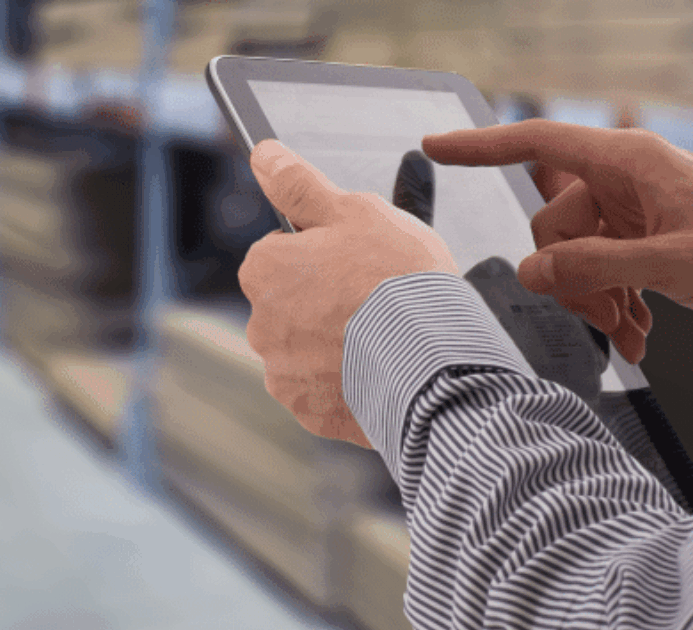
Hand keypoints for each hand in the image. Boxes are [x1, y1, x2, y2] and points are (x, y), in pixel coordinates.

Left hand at [240, 139, 460, 449]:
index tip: (356, 260)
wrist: (433, 362)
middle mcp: (260, 323)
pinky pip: (323, 389)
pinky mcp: (308, 411)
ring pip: (307, 347)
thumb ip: (300, 183)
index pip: (280, 251)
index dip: (323, 251)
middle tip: (375, 297)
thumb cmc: (397, 277)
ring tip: (384, 336)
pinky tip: (380, 369)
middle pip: (291, 302)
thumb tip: (262, 154)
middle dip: (325, 299)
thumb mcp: (353, 210)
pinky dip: (345, 381)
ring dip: (335, 342)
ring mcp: (282, 373)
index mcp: (263, 269)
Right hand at [423, 120, 692, 363]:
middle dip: (570, 280)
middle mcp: (619, 181)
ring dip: (593, 300)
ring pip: (571, 256)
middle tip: (606, 318)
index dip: (482, 146)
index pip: (539, 144)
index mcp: (626, 163)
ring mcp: (626, 211)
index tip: (434, 146)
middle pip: (553, 227)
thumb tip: (531, 272)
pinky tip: (635, 332)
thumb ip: (594, 267)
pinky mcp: (634, 237)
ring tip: (629, 333)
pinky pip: (596, 268)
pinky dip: (609, 302)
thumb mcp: (669, 263)